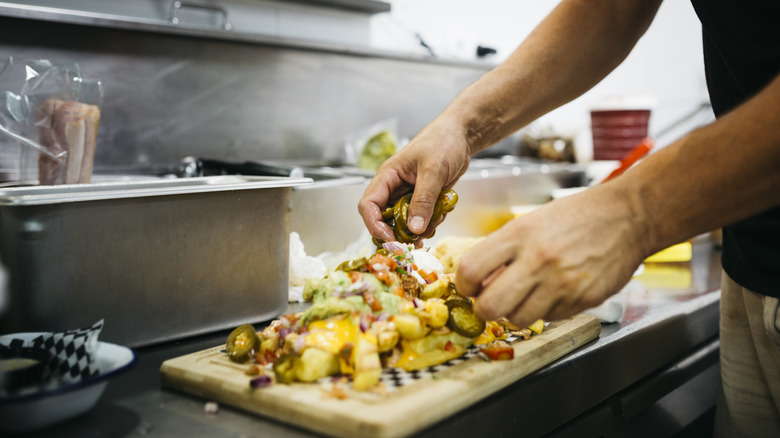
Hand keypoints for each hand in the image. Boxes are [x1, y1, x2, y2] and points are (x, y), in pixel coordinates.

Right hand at [358, 116, 471, 244]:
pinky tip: (443, 211)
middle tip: (415, 242)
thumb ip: (423, 201)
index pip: (368, 205)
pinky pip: (422, 219)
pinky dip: (432, 221)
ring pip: (405, 223)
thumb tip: (414, 229)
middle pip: (385, 219)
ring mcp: (408, 195)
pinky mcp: (423, 200)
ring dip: (420, 228)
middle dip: (400, 232)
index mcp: (387, 177)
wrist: (462, 135)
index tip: (391, 238)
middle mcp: (394, 188)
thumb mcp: (433, 171)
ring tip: (437, 219)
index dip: (375, 225)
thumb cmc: (443, 142)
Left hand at [455, 184, 648, 327]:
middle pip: (490, 306)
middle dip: (484, 308)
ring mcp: (562, 283)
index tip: (468, 287)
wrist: (628, 216)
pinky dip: (545, 310)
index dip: (463, 285)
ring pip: (518, 319)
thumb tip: (478, 281)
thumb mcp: (530, 223)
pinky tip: (554, 291)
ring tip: (526, 295)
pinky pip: (549, 318)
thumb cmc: (576, 216)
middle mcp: (538, 260)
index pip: (471, 270)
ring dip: (515, 312)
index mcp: (519, 235)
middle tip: (490, 301)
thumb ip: (503, 251)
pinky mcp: (583, 299)